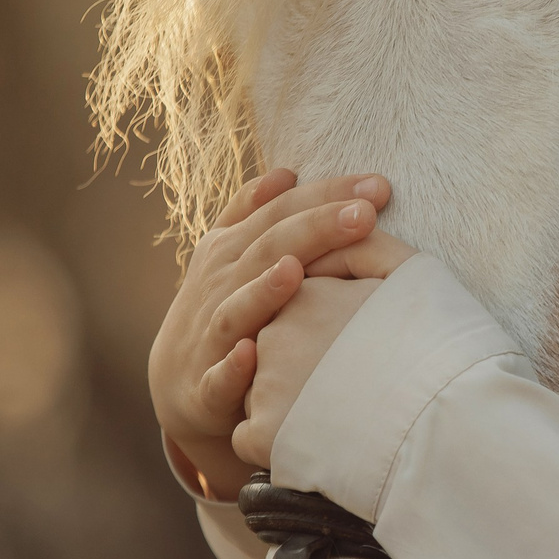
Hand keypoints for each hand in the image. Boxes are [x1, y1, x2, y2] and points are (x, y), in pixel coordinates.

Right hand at [149, 168, 395, 500]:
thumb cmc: (225, 309)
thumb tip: (286, 172)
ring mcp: (211, 335)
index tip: (378, 186)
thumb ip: (255, 212)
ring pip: (237, 308)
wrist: (180, 386)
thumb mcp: (231, 256)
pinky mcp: (206, 386)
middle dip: (315, 229)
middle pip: (268, 249)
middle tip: (365, 214)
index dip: (325, 196)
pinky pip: (218, 377)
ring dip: (264, 291)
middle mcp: (219, 285)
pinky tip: (251, 354)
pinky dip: (233, 367)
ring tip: (296, 270)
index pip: (281, 212)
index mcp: (231, 249)